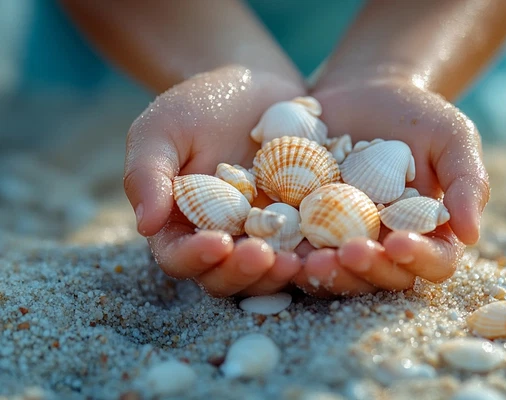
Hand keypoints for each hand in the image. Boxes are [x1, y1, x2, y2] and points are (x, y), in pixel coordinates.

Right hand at [124, 65, 304, 296]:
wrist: (255, 84)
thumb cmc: (200, 103)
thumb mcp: (163, 128)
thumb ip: (147, 173)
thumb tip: (145, 225)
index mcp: (181, 225)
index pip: (180, 256)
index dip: (195, 258)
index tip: (217, 242)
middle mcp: (222, 239)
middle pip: (227, 276)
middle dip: (244, 273)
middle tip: (265, 257)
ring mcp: (263, 235)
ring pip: (269, 271)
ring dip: (282, 273)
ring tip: (301, 260)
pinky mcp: (300, 225)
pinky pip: (309, 246)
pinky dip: (318, 251)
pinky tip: (334, 244)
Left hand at [292, 78, 489, 296]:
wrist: (362, 92)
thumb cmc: (415, 115)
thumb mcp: (450, 137)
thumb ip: (466, 181)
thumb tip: (473, 235)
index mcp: (425, 233)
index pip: (432, 262)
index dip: (418, 260)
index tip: (400, 243)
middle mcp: (383, 245)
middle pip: (380, 276)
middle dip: (364, 271)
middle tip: (348, 253)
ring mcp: (340, 239)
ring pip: (335, 271)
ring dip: (323, 272)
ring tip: (308, 260)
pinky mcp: (302, 225)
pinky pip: (293, 246)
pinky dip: (284, 251)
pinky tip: (272, 245)